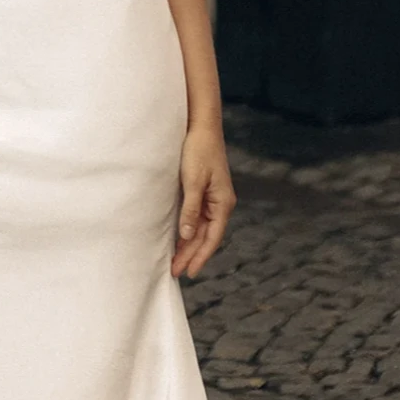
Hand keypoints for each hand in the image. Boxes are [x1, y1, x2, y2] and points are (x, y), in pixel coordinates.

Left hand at [171, 124, 235, 278]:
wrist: (202, 127)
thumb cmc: (198, 151)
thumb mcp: (192, 181)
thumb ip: (191, 210)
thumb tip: (188, 235)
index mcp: (223, 203)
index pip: (213, 237)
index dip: (200, 256)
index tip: (189, 272)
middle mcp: (221, 204)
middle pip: (207, 237)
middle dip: (192, 255)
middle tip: (176, 272)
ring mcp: (214, 199)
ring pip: (202, 230)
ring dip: (189, 246)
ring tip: (176, 262)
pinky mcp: (205, 193)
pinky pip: (198, 220)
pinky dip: (189, 232)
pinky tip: (180, 241)